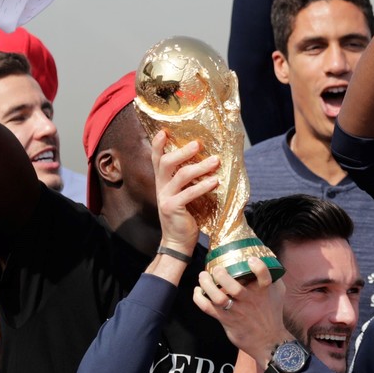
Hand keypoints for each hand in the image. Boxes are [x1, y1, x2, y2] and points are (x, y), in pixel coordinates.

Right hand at [151, 131, 219, 254]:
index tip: (165, 130)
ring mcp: (165, 198)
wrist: (177, 242)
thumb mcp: (183, 194)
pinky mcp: (172, 208)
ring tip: (216, 161)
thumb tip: (207, 160)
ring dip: (200, 167)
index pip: (157, 159)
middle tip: (198, 144)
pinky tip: (215, 181)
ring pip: (180, 176)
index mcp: (162, 182)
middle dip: (182, 151)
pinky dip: (203, 186)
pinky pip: (189, 194)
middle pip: (166, 163)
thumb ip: (188, 180)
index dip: (159, 144)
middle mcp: (161, 187)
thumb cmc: (185, 216)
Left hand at [192, 258, 289, 364]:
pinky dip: (199, 299)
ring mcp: (237, 311)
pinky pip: (208, 309)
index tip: (251, 259)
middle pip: (234, 287)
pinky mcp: (226, 320)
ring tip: (203, 276)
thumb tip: (266, 258)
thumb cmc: (272, 314)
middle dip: (222, 275)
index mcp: (264, 291)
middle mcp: (250, 300)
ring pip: (218, 298)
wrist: (268, 341)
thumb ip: (272, 277)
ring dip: (207, 285)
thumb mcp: (278, 293)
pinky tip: (198, 291)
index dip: (258, 267)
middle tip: (216, 269)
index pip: (264, 277)